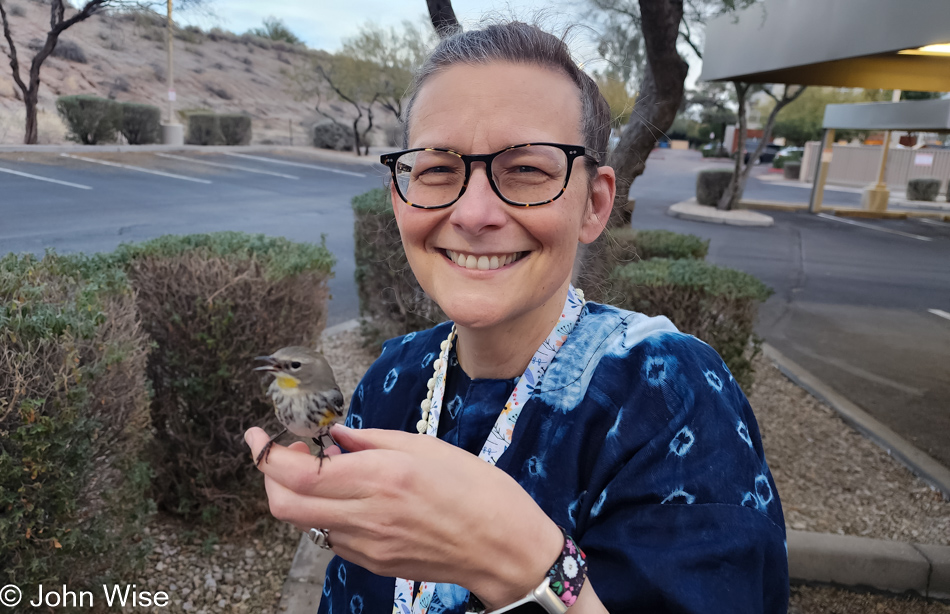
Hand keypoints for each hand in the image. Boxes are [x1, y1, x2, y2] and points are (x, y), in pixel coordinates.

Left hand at [244, 424, 561, 608]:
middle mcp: (366, 515)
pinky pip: (331, 537)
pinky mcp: (373, 563)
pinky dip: (327, 513)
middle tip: (282, 452)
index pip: (297, 474)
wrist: (503, 548)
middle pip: (285, 505)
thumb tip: (334, 433)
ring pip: (304, 522)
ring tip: (323, 470)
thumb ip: (371, 440)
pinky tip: (351, 497)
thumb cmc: (477, 489)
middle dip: (269, 477)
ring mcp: (366, 546)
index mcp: (381, 477)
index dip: (265, 455)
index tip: (258, 436)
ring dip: (298, 495)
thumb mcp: (426, 447)